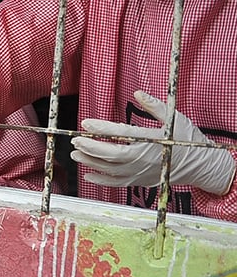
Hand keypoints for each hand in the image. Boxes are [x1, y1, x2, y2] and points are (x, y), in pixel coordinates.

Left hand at [72, 91, 235, 194]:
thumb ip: (155, 106)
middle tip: (75, 139)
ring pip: (110, 170)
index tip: (86, 122)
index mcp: (151, 141)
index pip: (121, 134)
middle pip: (111, 155)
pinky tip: (87, 174)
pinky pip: (117, 183)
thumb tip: (138, 92)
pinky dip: (101, 180)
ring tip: (76, 153)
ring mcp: (140, 172)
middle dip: (91, 147)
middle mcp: (143, 159)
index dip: (102, 128)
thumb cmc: (187, 139)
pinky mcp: (139, 181)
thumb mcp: (175, 118)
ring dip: (91, 162)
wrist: (202, 165)